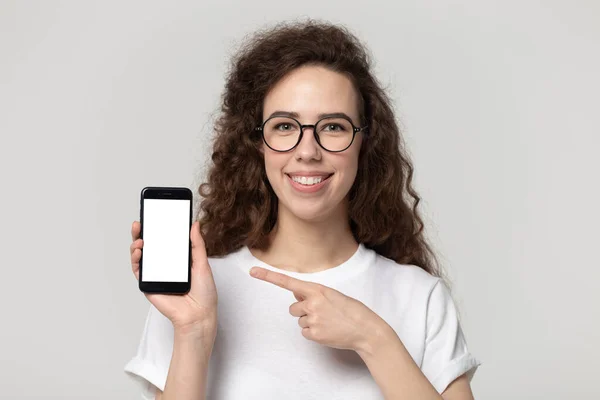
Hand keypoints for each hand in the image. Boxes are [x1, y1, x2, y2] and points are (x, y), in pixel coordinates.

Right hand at [130, 220, 217, 336]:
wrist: (199, 314)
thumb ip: (197, 244)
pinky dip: (136, 260)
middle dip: (141, 233)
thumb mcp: (202, 263)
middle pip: (149, 246)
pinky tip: (139, 252)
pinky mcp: (148, 285)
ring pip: (140, 256)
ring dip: (136, 245)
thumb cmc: (204, 293)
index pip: (165, 240)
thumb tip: (194, 224)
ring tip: (140, 239)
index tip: (154, 216)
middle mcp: (165, 265)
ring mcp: (155, 274)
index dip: (158, 228)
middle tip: (140, 223)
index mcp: (178, 259)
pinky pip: (138, 270)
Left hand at [249, 266, 384, 351]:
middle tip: (323, 313)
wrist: (365, 330)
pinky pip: (305, 332)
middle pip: (293, 308)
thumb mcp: (332, 295)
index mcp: (317, 289)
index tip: (252, 271)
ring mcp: (312, 319)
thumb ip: (313, 294)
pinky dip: (314, 332)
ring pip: (299, 320)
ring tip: (328, 322)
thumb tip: (297, 296)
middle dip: (304, 311)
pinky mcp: (313, 334)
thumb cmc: (351, 310)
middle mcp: (312, 303)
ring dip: (310, 321)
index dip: (268, 277)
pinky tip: (327, 331)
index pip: (288, 282)